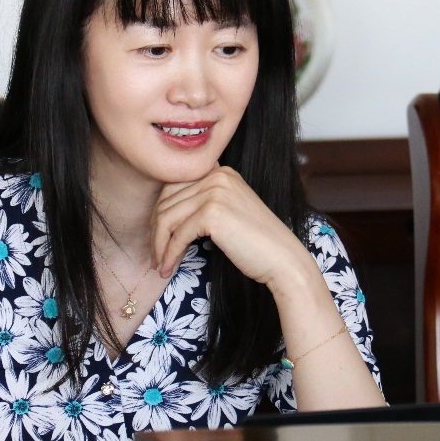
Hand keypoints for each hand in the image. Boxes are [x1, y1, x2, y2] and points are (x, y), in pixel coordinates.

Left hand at [151, 166, 314, 290]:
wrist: (283, 260)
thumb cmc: (257, 244)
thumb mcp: (228, 212)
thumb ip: (203, 203)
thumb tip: (163, 215)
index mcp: (221, 172)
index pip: (174, 186)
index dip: (161, 213)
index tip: (159, 238)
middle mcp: (218, 176)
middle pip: (166, 200)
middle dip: (156, 230)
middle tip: (156, 255)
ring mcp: (215, 192)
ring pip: (167, 218)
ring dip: (159, 246)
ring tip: (160, 265)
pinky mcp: (212, 213)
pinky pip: (177, 235)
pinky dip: (169, 254)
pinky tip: (167, 268)